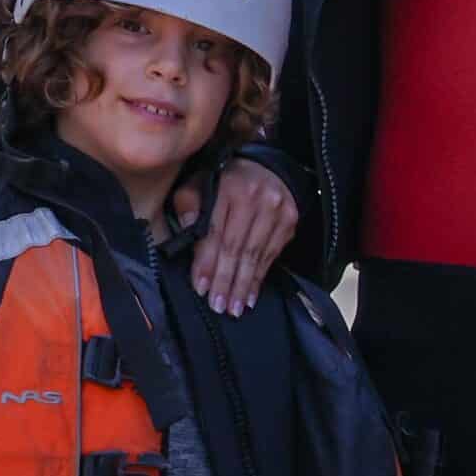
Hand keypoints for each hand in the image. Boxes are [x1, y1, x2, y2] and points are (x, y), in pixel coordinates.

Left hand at [171, 159, 296, 315]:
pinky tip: (250, 296)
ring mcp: (277, 210)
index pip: (216, 232)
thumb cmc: (225, 181)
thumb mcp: (199, 183)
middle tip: (218, 306)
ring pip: (256, 255)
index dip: (207, 262)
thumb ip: (189, 205)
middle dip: (226, 280)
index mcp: (230, 187)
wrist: (266, 167)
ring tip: (233, 308)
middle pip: (238, 247)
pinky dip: (259, 278)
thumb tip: (186, 232)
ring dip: (243, 285)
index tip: (200, 287)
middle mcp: (257, 198)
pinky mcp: (289, 221)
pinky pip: (271, 255)